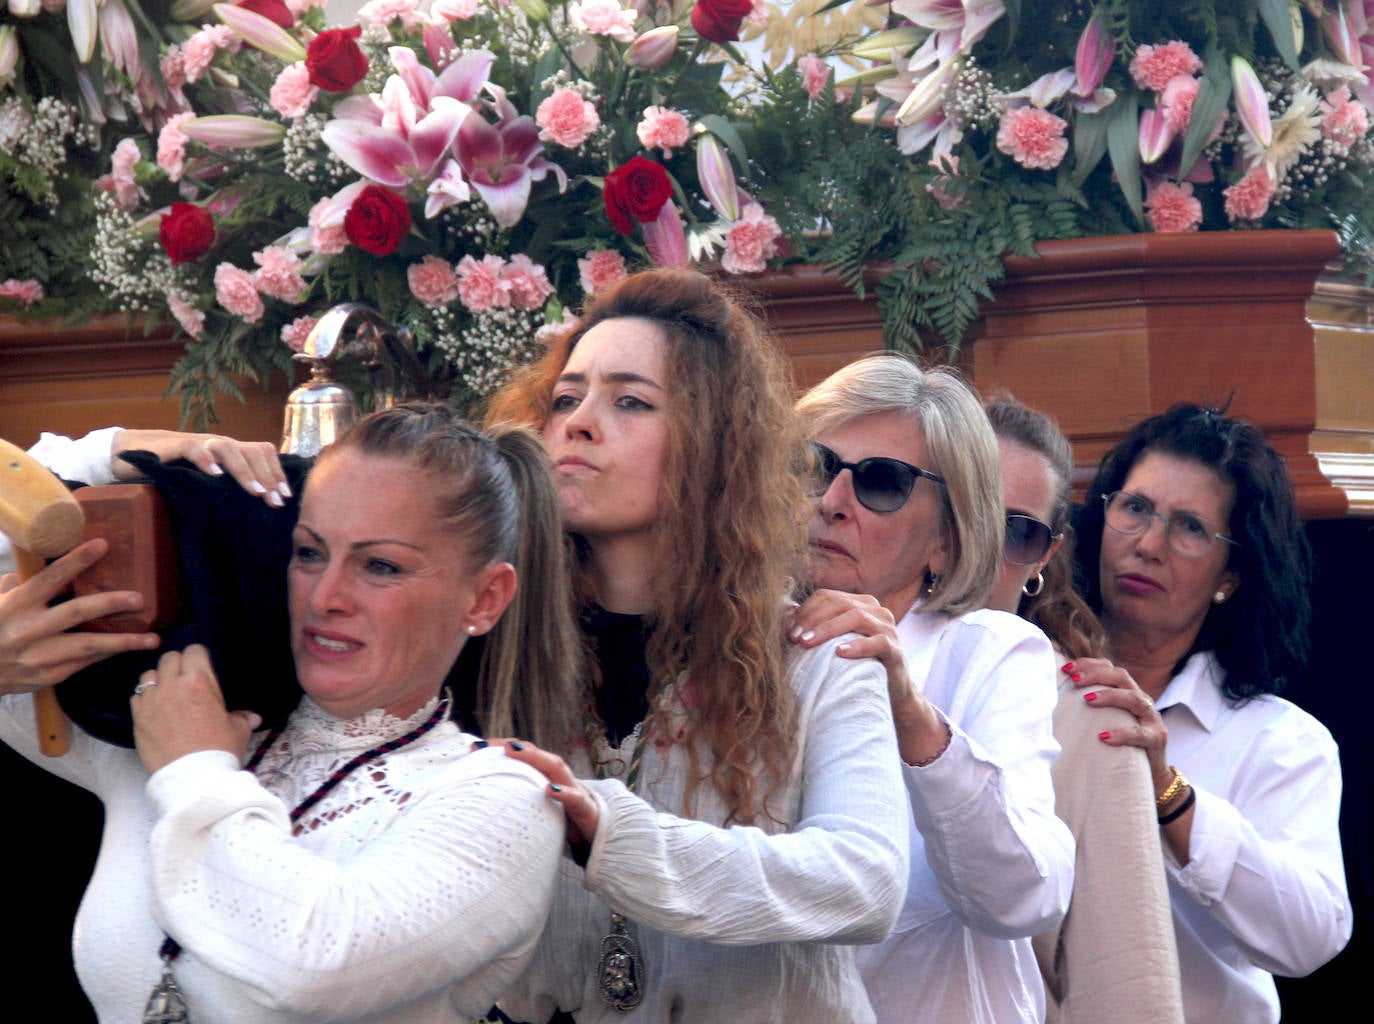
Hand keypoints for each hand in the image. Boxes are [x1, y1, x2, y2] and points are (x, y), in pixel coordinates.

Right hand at [0, 539, 159, 694]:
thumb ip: (19, 583)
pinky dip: (108, 653)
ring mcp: (40, 656)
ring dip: (124, 642)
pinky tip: (129, 647)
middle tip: (139, 599)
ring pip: (89, 646)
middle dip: (110, 603)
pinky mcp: (50, 676)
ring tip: (152, 638)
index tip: (102, 544)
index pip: (50, 577)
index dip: (76, 560)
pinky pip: (85, 662)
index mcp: (16, 605)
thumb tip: (43, 561)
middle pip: (76, 612)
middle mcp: (29, 630)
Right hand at [113, 429, 290, 507]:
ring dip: (245, 471)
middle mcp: (217, 444)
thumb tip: (257, 511)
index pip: (262, 453)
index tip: (286, 497)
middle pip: (252, 450)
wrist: (130, 453)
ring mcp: (197, 442)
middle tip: (275, 502)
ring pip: (228, 447)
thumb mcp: (206, 481)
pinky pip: (192, 447)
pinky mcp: (172, 445)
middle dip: (268, 477)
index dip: (277, 472)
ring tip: (256, 493)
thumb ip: (228, 488)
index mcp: (230, 451)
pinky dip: (206, 459)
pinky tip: (215, 475)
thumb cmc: (174, 471)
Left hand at [131, 644, 260, 773]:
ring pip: (148, 675)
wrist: (193, 779)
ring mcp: (152, 702)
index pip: (194, 651)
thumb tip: (252, 717)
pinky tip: (154, 709)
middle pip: (169, 658)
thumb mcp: (238, 731)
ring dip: (158, 679)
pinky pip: (136, 697)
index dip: (199, 656)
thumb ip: (242, 717)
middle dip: (178, 663)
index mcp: (200, 682)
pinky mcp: (138, 718)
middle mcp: (172, 686)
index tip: (202, 665)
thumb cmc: (220, 751)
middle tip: (185, 677)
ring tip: (166, 692)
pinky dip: (145, 699)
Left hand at [493, 739, 597, 846]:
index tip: (477, 746)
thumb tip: (488, 795)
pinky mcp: (585, 808)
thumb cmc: (565, 818)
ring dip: (535, 758)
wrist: (600, 834)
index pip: (525, 756)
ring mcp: (574, 790)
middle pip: (537, 755)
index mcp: (548, 776)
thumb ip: (522, 797)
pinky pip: (575, 798)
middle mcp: (560, 778)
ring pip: (555, 767)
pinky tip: (549, 790)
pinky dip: (563, 793)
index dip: (502, 748)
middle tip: (491, 743)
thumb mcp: (541, 807)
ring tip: (515, 751)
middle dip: (515, 746)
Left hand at [788, 589, 946, 766]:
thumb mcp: (835, 643)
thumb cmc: (855, 666)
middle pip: (840, 603)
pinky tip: (839, 653)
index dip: (805, 610)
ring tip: (808, 643)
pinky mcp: (896, 650)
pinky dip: (857, 646)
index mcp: (860, 603)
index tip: (788, 631)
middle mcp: (876, 610)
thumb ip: (817, 629)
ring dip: (828, 629)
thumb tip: (782, 619)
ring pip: (857, 617)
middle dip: (813, 619)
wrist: (889, 693)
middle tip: (795, 638)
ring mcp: (888, 628)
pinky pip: (878, 642)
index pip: (828, 596)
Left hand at [1065, 657, 1170, 786]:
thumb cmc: (1120, 745)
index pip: (1110, 668)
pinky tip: (1103, 736)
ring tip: (1087, 699)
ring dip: (1109, 696)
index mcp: (1127, 692)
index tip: (1066, 668)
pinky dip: (1122, 733)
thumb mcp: (1105, 721)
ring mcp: (1152, 718)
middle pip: (1122, 676)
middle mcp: (1141, 700)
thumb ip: (1088, 709)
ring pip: (1134, 698)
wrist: (1150, 775)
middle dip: (1096, 674)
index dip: (1089, 664)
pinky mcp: (1157, 739)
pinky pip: (1141, 734)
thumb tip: (1052, 701)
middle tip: (1074, 679)